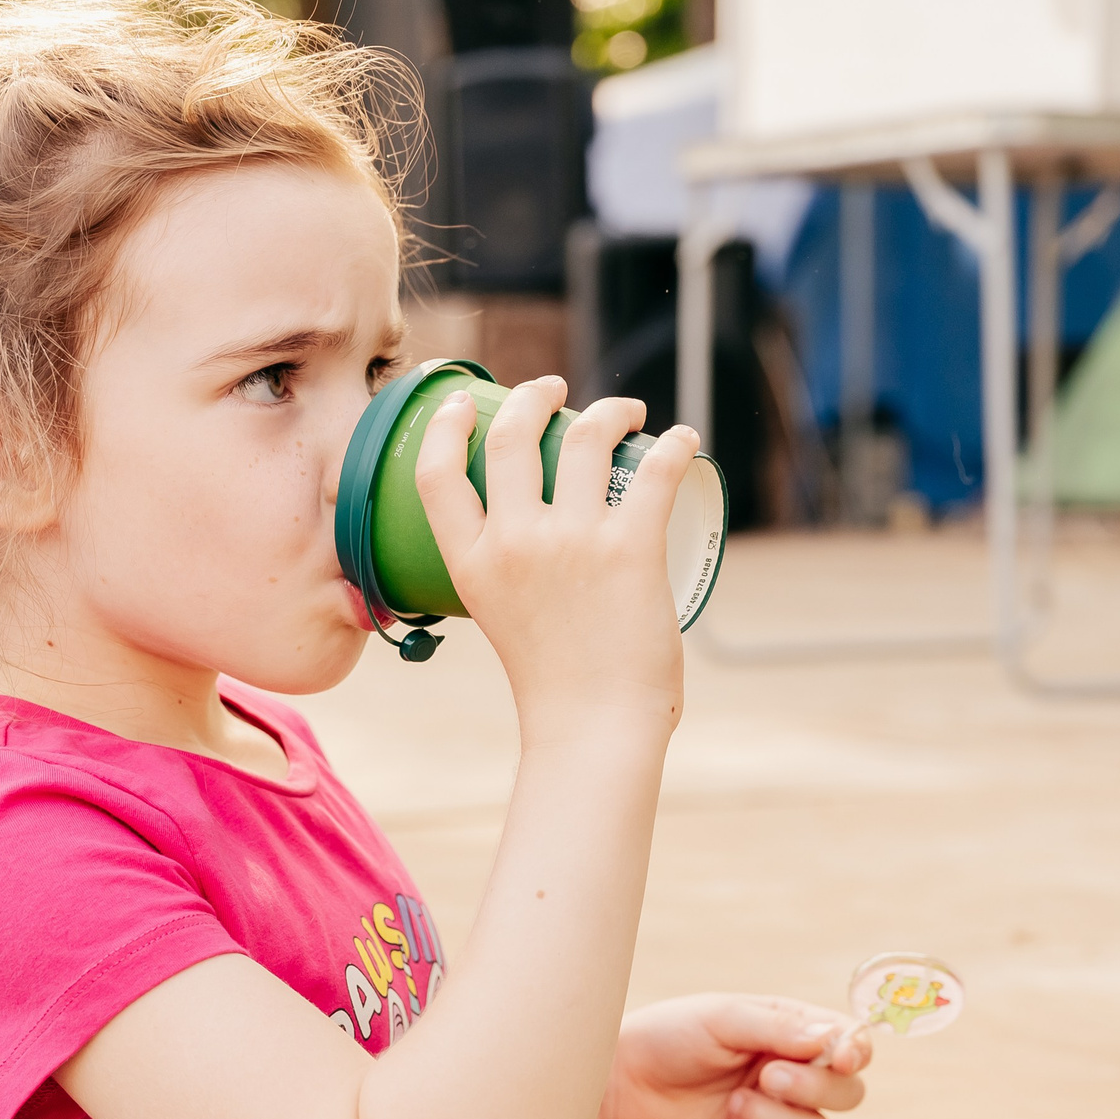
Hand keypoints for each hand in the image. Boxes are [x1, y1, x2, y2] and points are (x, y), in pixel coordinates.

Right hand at [411, 377, 698, 747]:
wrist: (595, 729)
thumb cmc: (554, 687)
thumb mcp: (499, 618)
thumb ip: (505, 577)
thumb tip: (531, 544)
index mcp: (472, 564)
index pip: (437, 472)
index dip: (446, 424)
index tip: (464, 401)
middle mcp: (515, 543)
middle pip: (513, 434)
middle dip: (534, 395)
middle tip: (556, 389)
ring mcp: (573, 542)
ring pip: (587, 436)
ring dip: (611, 411)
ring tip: (628, 413)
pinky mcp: (631, 548)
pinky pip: (654, 471)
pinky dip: (673, 444)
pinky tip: (682, 439)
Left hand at [589, 994, 873, 1118]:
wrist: (621, 1082)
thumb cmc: (670, 1036)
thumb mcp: (722, 1018)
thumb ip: (779, 1028)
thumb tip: (832, 1041)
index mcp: (792, 1032)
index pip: (850, 1043)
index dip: (857, 1052)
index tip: (843, 1057)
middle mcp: (792, 1075)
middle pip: (848, 1095)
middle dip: (813, 1089)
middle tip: (767, 1077)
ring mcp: (774, 1117)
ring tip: (732, 1104)